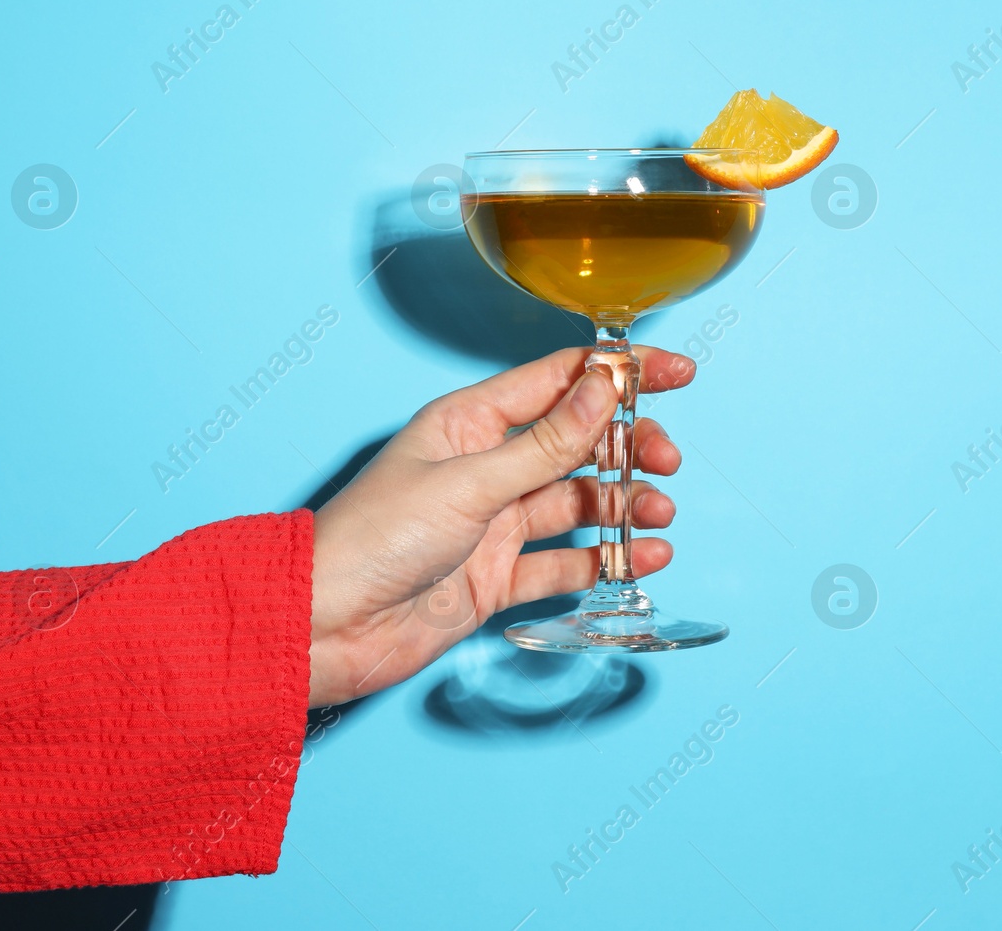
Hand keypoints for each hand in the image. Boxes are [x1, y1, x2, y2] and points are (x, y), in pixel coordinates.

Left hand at [306, 346, 696, 707]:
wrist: (324, 629)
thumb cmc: (372, 539)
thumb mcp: (469, 483)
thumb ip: (546, 443)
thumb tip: (605, 385)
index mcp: (470, 422)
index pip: (560, 381)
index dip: (621, 372)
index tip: (677, 372)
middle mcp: (486, 467)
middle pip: (578, 443)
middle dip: (629, 446)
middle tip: (668, 460)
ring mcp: (494, 523)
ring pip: (578, 503)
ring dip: (624, 505)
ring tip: (658, 515)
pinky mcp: (496, 577)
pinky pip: (564, 564)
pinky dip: (605, 561)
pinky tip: (642, 558)